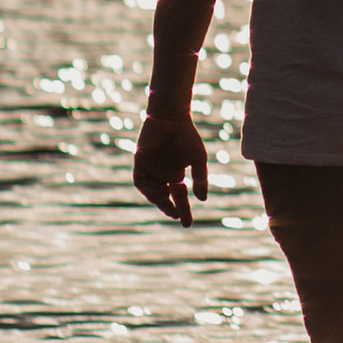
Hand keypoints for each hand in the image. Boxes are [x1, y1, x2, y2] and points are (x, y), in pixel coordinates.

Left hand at [133, 109, 208, 228]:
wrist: (171, 118)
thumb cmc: (186, 136)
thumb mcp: (198, 159)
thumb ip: (200, 178)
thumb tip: (203, 200)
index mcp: (175, 175)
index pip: (178, 197)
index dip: (183, 211)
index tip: (187, 224)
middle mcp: (161, 175)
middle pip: (165, 198)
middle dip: (170, 209)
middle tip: (178, 218)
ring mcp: (150, 170)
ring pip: (152, 192)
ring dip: (159, 200)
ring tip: (169, 206)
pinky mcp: (140, 162)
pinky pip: (141, 181)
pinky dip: (147, 189)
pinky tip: (157, 193)